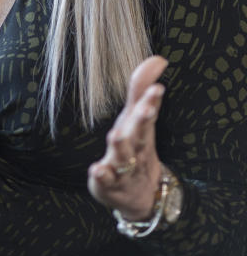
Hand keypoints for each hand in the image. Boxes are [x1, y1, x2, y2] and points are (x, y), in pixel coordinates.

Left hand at [88, 55, 167, 219]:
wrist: (141, 197)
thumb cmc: (137, 150)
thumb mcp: (139, 120)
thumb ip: (141, 89)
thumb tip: (158, 59)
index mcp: (141, 132)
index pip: (147, 114)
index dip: (151, 101)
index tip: (157, 88)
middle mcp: (135, 149)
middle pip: (140, 134)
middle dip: (143, 121)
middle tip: (146, 108)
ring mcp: (124, 168)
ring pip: (123, 157)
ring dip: (121, 146)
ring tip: (116, 134)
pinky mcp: (109, 185)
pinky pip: (106, 180)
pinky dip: (102, 176)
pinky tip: (96, 169)